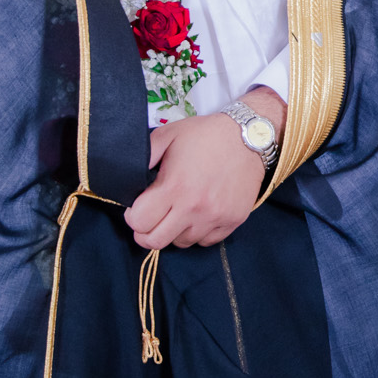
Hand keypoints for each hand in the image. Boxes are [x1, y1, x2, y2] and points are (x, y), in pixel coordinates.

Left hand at [123, 86, 283, 248]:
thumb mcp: (168, 135)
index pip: (139, 222)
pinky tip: (199, 213)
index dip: (133, 216)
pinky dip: (198, 232)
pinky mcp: (232, 221)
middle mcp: (194, 207)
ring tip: (179, 211)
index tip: (138, 207)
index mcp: (175, 186)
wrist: (250, 137)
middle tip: (151, 218)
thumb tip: (127, 175)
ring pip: (181, 243)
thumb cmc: (206, 135)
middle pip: (155, 241)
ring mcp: (215, 217)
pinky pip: (205, 241)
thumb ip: (145, 155)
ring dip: (174, 231)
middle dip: (146, 232)